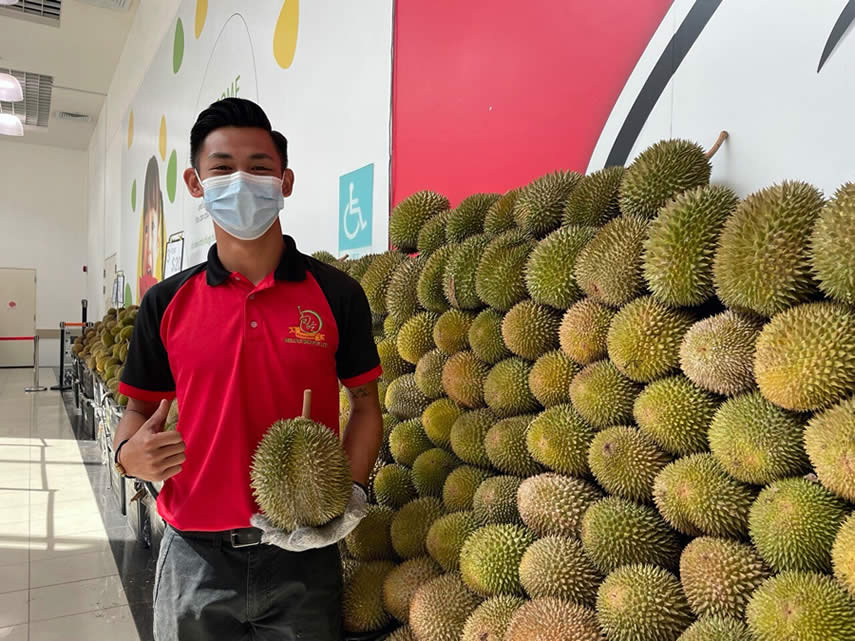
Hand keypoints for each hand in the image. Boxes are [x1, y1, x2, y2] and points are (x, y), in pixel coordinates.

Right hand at [120, 399, 185, 481]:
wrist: (125, 461)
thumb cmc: (139, 441)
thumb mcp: (147, 427)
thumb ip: (159, 414)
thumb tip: (166, 400)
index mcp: (151, 441)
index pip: (178, 436)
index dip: (176, 436)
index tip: (170, 437)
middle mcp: (153, 455)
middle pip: (181, 447)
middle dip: (177, 445)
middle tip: (169, 445)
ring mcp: (156, 467)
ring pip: (182, 458)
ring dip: (177, 455)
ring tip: (168, 453)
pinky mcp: (158, 477)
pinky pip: (178, 469)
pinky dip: (174, 465)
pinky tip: (166, 462)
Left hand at [251, 483, 368, 551]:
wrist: (345, 497)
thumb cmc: (351, 502)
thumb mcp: (357, 505)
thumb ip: (356, 510)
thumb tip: (357, 511)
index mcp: (328, 536)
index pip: (317, 539)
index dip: (307, 539)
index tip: (296, 536)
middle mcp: (312, 537)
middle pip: (294, 542)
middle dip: (280, 539)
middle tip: (269, 534)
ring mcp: (302, 530)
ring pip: (283, 534)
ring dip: (269, 529)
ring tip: (256, 521)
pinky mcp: (294, 522)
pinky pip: (280, 523)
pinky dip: (269, 520)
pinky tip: (257, 515)